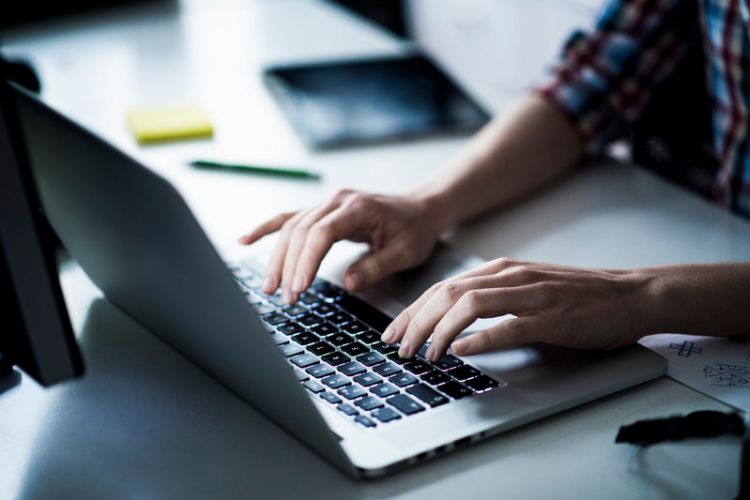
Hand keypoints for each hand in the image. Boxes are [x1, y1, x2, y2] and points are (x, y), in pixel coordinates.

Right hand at [239, 189, 444, 302]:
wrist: (421, 209)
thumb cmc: (415, 230)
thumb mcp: (405, 252)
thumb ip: (376, 266)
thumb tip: (347, 282)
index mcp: (358, 207)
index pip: (322, 232)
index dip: (307, 260)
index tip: (300, 286)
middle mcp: (337, 201)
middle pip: (301, 231)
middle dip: (289, 266)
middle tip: (285, 297)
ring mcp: (326, 204)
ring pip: (291, 228)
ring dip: (277, 257)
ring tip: (269, 287)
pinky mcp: (322, 211)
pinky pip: (289, 218)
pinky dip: (266, 229)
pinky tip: (245, 240)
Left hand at [381, 258, 655, 361]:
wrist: (631, 294)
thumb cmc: (579, 295)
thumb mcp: (527, 288)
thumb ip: (493, 299)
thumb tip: (453, 323)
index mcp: (501, 270)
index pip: (443, 287)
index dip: (413, 310)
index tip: (394, 332)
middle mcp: (510, 276)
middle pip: (448, 293)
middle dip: (416, 322)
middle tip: (398, 348)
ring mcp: (531, 294)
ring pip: (471, 305)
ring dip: (440, 330)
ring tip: (424, 354)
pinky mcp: (552, 317)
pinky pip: (510, 325)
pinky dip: (481, 338)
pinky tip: (461, 350)